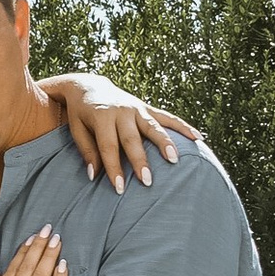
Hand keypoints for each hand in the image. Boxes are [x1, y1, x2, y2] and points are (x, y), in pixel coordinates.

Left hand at [43, 70, 199, 190]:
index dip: (114, 169)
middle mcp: (121, 111)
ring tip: (175, 159)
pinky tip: (198, 137)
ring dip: (165, 143)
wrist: (88, 86)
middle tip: (148, 181)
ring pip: (154, 126)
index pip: (109, 147)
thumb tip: (94, 175)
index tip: (120, 189)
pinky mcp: (147, 107)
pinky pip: (168, 117)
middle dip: (140, 161)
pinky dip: (183, 126)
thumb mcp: (77, 130)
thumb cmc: (81, 113)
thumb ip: (87, 151)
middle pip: (133, 139)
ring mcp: (136, 108)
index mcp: (102, 117)